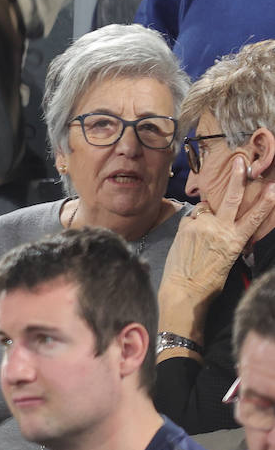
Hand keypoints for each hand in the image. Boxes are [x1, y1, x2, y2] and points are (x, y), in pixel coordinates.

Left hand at [162, 158, 274, 305]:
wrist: (184, 288)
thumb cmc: (209, 280)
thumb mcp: (228, 260)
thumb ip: (228, 239)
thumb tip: (225, 226)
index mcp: (235, 241)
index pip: (254, 218)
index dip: (266, 203)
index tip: (274, 188)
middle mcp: (219, 229)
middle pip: (232, 199)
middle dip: (237, 179)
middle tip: (240, 161)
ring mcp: (200, 225)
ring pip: (207, 209)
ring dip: (207, 215)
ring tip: (202, 235)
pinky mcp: (185, 226)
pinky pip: (193, 218)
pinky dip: (194, 223)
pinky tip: (191, 238)